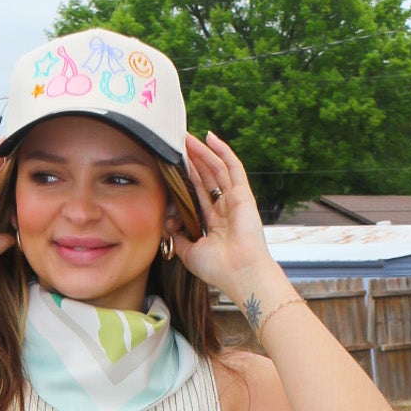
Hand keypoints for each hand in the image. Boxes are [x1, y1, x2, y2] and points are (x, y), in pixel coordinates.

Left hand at [173, 131, 276, 300]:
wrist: (239, 272)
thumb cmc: (218, 269)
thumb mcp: (189, 253)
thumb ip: (178, 238)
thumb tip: (167, 224)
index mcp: (214, 223)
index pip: (198, 194)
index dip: (186, 178)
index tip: (172, 166)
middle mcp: (225, 209)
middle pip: (206, 178)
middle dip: (191, 160)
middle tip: (177, 144)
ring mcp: (235, 200)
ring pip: (216, 169)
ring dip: (202, 152)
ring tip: (186, 137)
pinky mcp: (243, 194)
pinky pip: (232, 167)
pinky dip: (222, 151)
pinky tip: (210, 137)